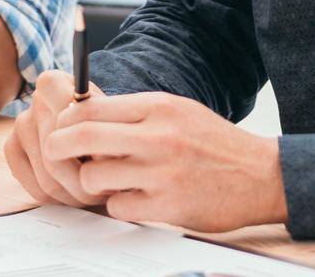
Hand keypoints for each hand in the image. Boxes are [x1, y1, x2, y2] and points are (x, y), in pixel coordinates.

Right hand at [3, 70, 109, 207]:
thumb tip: (103, 160)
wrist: (83, 120)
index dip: (92, 148)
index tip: (109, 160)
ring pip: (47, 179)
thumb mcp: (109, 114)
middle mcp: (33, 101)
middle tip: (106, 190)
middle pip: (57, 155)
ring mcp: (20, 125)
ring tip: (94, 194)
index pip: (67, 121)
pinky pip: (36, 189)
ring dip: (74, 195)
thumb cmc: (101, 120)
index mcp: (53, 83)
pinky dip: (58, 199)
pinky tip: (73, 193)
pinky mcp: (12, 149)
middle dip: (85, 181)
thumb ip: (106, 130)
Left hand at [42, 91, 286, 231]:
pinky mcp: (168, 207)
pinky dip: (118, 205)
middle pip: (83, 137)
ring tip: (109, 181)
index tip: (61, 129)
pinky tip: (134, 199)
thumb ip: (134, 112)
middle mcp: (158, 136)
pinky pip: (117, 207)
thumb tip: (81, 115)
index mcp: (158, 106)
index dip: (66, 120)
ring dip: (92, 182)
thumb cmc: (212, 142)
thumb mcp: (176, 110)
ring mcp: (162, 173)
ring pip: (94, 177)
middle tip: (53, 154)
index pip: (91, 107)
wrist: (261, 175)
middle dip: (58, 147)